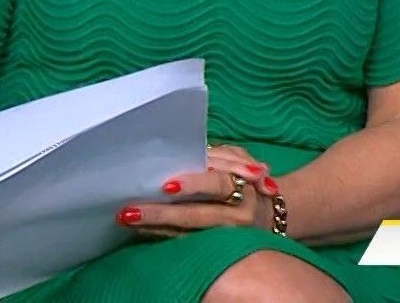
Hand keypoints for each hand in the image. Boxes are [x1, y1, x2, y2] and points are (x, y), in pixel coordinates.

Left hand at [115, 144, 278, 239]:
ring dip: (157, 226)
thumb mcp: (242, 161)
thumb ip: (223, 157)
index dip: (194, 184)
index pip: (218, 184)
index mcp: (243, 187)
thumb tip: (197, 153)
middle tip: (130, 211)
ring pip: (189, 232)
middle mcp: (236, 215)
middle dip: (162, 214)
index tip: (166, 186)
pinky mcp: (215, 247)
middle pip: (197, 215)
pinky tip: (142, 230)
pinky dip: (164, 234)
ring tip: (128, 220)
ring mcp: (225, 235)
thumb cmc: (248, 179)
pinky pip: (187, 242)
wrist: (271, 212)